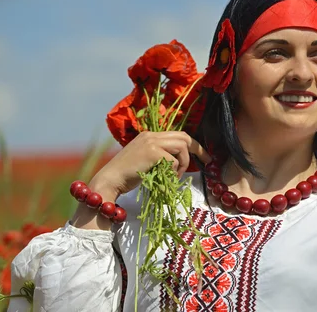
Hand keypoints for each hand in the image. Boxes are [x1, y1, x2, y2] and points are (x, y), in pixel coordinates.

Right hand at [88, 131, 211, 201]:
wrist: (110, 180)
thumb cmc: (127, 176)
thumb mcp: (147, 161)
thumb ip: (161, 156)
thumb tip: (181, 161)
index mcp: (150, 136)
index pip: (179, 135)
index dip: (195, 145)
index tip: (206, 157)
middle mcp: (151, 135)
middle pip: (184, 137)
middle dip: (197, 150)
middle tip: (206, 162)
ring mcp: (151, 142)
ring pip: (181, 147)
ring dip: (183, 163)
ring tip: (175, 176)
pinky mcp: (151, 152)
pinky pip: (173, 161)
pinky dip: (173, 171)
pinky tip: (165, 179)